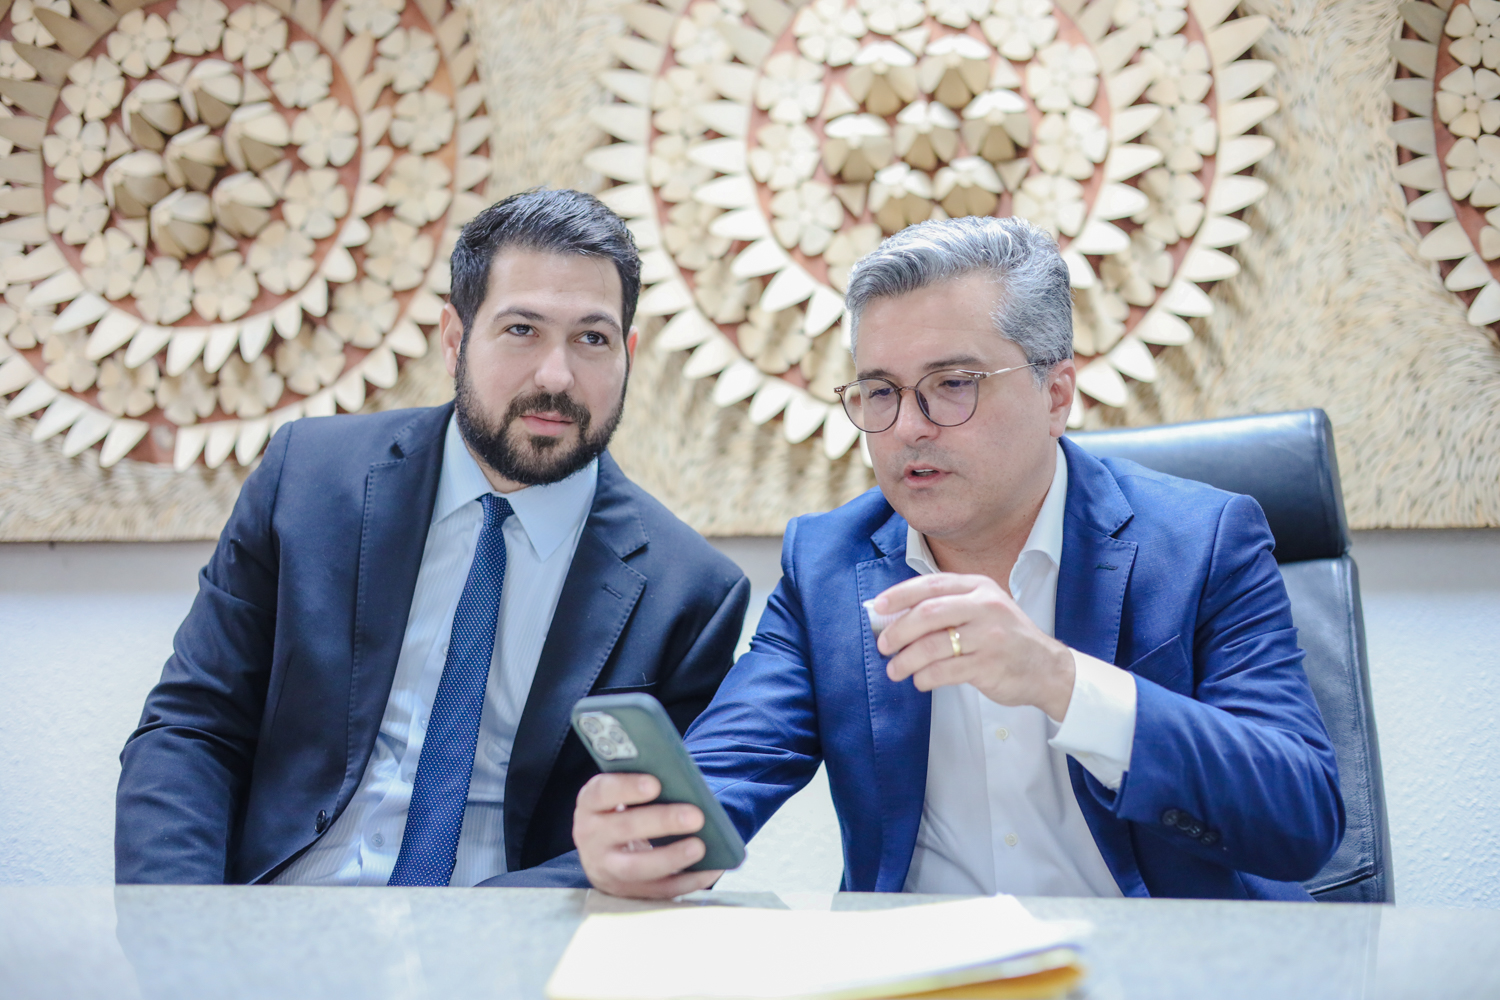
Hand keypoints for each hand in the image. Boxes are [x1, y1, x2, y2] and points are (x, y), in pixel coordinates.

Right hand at [573, 773, 723, 898]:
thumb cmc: (622, 811)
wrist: (602, 851)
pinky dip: (687, 880)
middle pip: (624, 828)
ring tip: (700, 846)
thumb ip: (640, 785)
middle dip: (662, 821)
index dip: (627, 787)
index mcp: (591, 805)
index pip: (602, 793)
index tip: (655, 783)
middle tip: (695, 815)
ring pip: (637, 867)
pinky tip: (711, 868)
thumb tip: (682, 781)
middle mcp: (591, 837)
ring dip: (671, 857)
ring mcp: (607, 868)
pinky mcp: (627, 891)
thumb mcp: (620, 794)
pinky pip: (659, 889)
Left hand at [874, 573, 1075, 719]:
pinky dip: (925, 677)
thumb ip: (948, 607)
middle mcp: (985, 607)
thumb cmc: (1006, 638)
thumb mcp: (983, 609)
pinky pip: (945, 671)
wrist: (1047, 669)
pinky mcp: (989, 665)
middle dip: (898, 630)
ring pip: (933, 645)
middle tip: (883, 645)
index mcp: (979, 588)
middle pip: (928, 614)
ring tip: (895, 670)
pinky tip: (920, 680)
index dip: (900, 595)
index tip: (878, 607)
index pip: (932, 585)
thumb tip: (895, 616)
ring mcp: (989, 637)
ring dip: (906, 659)